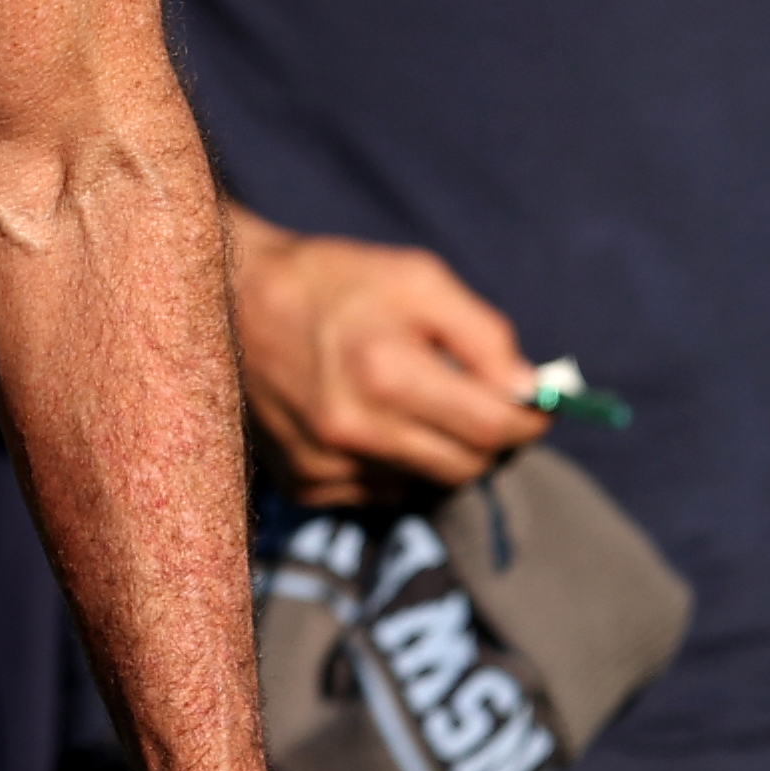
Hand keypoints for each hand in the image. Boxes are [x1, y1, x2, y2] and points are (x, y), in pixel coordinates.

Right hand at [230, 213, 548, 504]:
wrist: (233, 299)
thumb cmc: (336, 281)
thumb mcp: (418, 279)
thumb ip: (483, 336)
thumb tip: (531, 390)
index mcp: (387, 372)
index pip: (492, 429)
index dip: (528, 419)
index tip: (536, 405)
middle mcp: (353, 429)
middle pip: (465, 467)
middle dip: (487, 438)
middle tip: (480, 401)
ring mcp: (324, 462)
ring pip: (424, 483)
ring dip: (435, 450)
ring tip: (410, 399)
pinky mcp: (303, 482)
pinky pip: (377, 491)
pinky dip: (388, 462)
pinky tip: (365, 418)